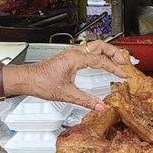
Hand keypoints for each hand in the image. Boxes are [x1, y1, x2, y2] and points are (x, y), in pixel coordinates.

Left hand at [11, 41, 135, 109]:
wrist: (27, 80)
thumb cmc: (41, 82)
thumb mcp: (66, 94)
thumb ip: (86, 101)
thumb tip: (101, 107)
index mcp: (76, 58)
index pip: (102, 60)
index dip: (116, 68)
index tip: (125, 75)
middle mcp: (74, 53)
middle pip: (101, 46)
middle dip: (115, 53)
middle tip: (125, 62)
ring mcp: (71, 54)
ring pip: (94, 46)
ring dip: (107, 52)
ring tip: (117, 60)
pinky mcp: (67, 58)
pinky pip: (87, 52)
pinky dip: (98, 55)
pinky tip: (100, 63)